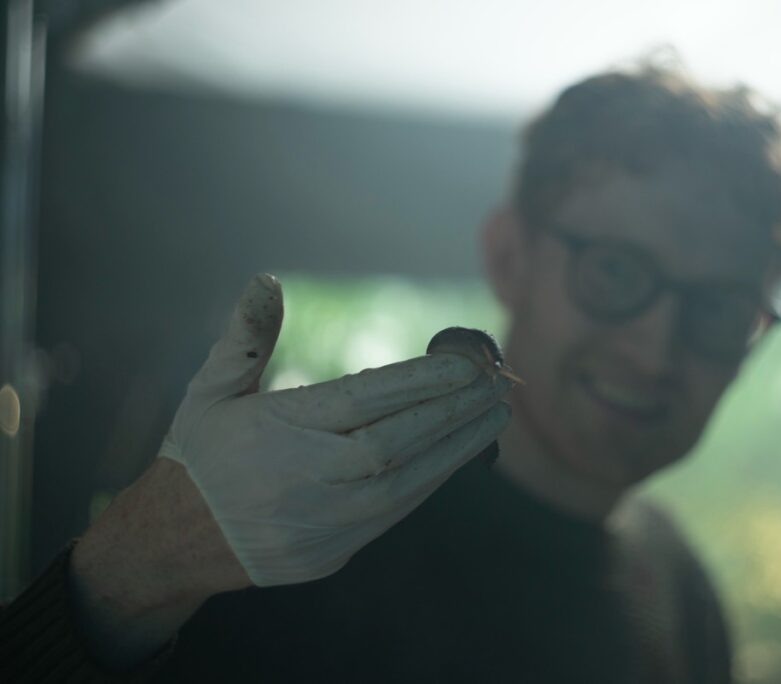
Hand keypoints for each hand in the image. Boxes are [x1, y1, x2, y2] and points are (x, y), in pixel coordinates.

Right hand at [159, 273, 511, 586]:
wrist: (178, 541)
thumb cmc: (204, 453)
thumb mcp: (210, 390)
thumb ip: (245, 338)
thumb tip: (267, 281)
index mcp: (277, 433)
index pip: (362, 402)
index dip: (420, 381)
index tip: (466, 363)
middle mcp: (305, 481)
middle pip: (395, 443)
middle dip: (454, 412)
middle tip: (498, 381)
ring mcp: (322, 524)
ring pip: (406, 484)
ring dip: (458, 447)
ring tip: (496, 414)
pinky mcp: (334, 553)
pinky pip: (396, 513)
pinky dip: (433, 478)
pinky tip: (462, 451)